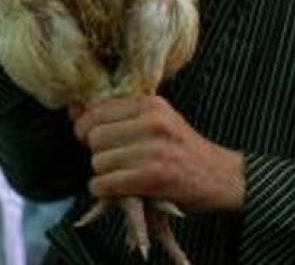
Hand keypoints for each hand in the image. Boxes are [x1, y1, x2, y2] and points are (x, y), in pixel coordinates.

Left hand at [71, 94, 245, 213]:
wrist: (222, 177)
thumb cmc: (184, 150)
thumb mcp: (156, 122)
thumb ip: (116, 115)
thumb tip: (73, 111)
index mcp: (152, 104)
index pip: (97, 110)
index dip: (87, 128)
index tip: (94, 139)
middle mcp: (153, 122)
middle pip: (95, 137)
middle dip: (97, 153)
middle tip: (113, 160)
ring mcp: (154, 150)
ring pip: (98, 162)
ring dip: (103, 174)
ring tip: (121, 175)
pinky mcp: (154, 177)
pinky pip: (106, 183)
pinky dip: (104, 190)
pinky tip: (118, 188)